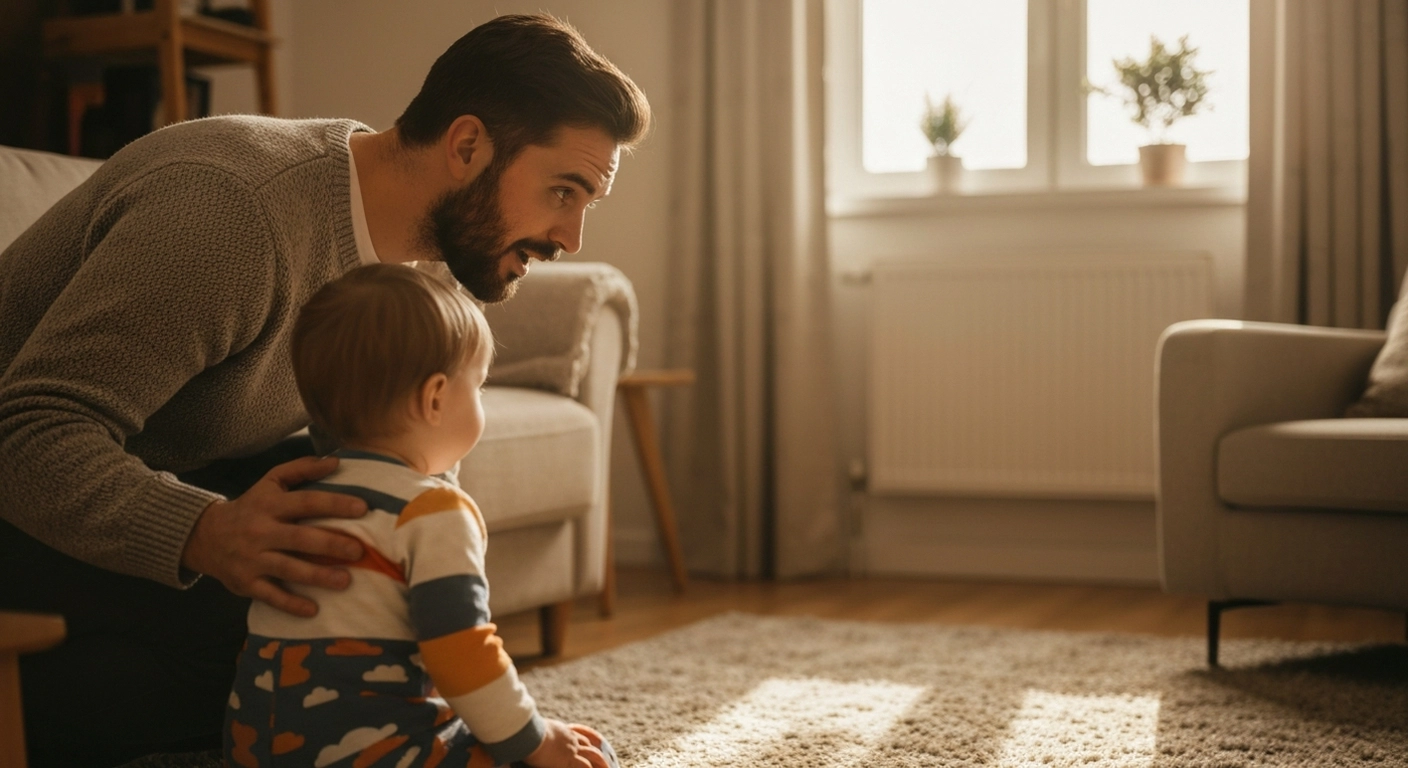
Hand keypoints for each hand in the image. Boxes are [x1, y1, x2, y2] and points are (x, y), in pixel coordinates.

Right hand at [182, 455, 366, 616]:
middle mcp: (261, 531)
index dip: (335, 504)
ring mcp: (252, 559)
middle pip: (300, 538)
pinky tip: (314, 609)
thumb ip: (302, 469)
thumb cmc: (252, 507)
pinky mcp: (246, 583)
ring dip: (317, 576)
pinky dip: (291, 604)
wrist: (205, 536)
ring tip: (345, 581)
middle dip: (330, 544)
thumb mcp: (271, 482)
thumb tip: (336, 461)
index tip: (363, 508)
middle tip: (358, 550)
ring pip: (288, 568)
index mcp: (270, 505)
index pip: (307, 502)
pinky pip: (270, 595)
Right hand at [524, 720, 609, 767]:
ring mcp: (571, 750)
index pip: (579, 736)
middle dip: (597, 753)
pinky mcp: (568, 761)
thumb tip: (525, 733)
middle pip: (589, 746)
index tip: (592, 745)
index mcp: (563, 732)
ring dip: (601, 762)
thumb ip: (536, 732)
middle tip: (605, 760)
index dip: (587, 741)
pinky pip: (585, 767)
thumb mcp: (534, 728)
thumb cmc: (526, 731)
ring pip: (593, 756)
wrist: (529, 734)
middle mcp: (570, 740)